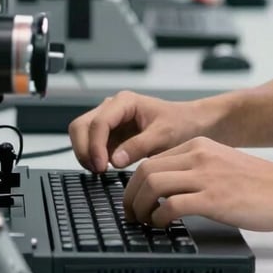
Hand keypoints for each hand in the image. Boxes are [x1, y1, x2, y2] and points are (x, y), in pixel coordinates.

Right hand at [68, 90, 203, 172]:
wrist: (191, 124)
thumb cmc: (181, 123)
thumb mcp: (164, 135)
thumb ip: (139, 146)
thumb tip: (114, 160)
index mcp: (125, 102)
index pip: (98, 122)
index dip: (95, 145)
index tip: (102, 166)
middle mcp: (113, 108)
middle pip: (81, 126)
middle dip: (84, 149)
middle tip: (97, 170)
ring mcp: (110, 121)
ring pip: (82, 134)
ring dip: (86, 154)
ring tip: (101, 171)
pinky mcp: (110, 135)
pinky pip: (91, 145)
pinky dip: (92, 157)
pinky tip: (105, 169)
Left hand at [123, 136, 272, 231]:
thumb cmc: (261, 182)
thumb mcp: (223, 163)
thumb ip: (198, 169)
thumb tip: (171, 190)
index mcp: (200, 146)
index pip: (153, 159)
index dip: (136, 182)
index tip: (135, 198)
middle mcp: (199, 156)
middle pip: (146, 170)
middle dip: (130, 195)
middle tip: (130, 213)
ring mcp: (205, 177)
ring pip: (152, 184)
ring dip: (140, 206)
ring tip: (143, 221)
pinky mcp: (212, 199)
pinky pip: (171, 205)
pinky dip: (159, 217)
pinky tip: (163, 225)